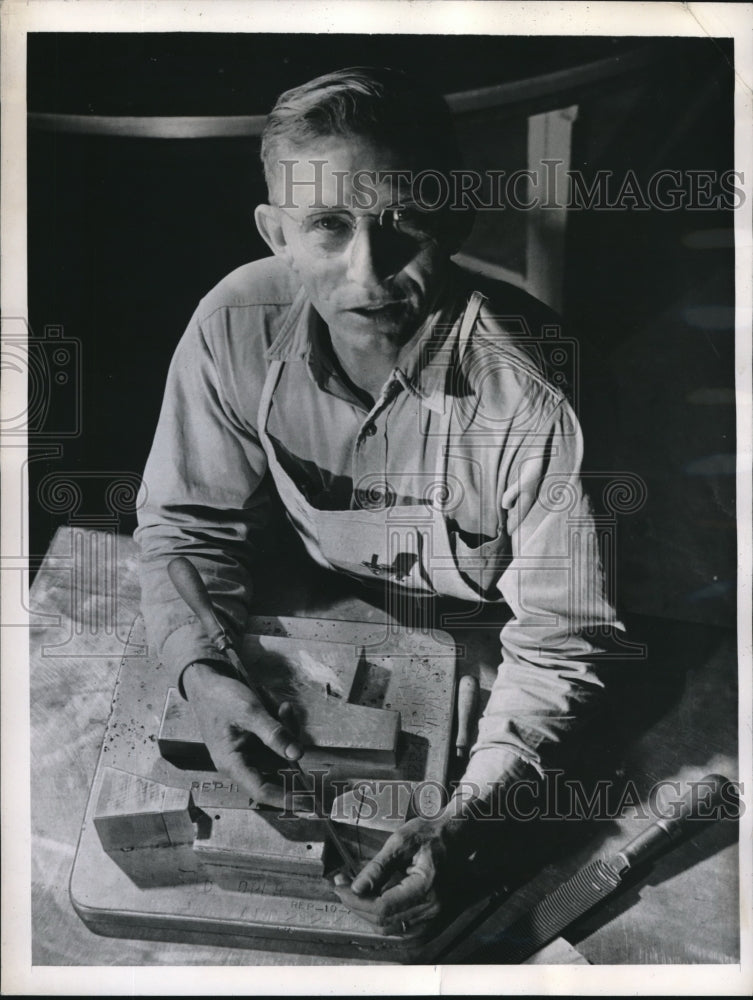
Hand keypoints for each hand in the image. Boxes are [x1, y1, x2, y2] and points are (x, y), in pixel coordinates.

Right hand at [182, 661, 301, 808]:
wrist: (207, 681)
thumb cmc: (221, 698)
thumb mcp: (250, 712)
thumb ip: (274, 733)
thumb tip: (298, 755)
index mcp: (232, 763)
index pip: (261, 790)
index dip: (286, 799)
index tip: (309, 805)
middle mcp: (241, 762)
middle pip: (277, 766)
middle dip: (288, 742)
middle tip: (286, 713)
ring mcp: (249, 751)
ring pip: (280, 751)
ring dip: (286, 729)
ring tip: (281, 707)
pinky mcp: (255, 741)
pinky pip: (276, 740)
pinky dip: (281, 724)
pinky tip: (279, 706)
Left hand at [333, 816, 453, 935]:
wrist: (455, 836)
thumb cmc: (429, 833)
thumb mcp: (400, 841)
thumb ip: (378, 867)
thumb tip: (356, 888)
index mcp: (425, 887)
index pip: (382, 907)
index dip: (356, 900)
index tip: (339, 886)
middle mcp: (431, 908)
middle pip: (384, 921)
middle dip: (357, 906)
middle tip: (340, 887)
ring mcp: (432, 915)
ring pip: (390, 928)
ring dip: (367, 914)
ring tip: (352, 893)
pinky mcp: (430, 916)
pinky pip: (400, 926)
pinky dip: (381, 917)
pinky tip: (370, 901)